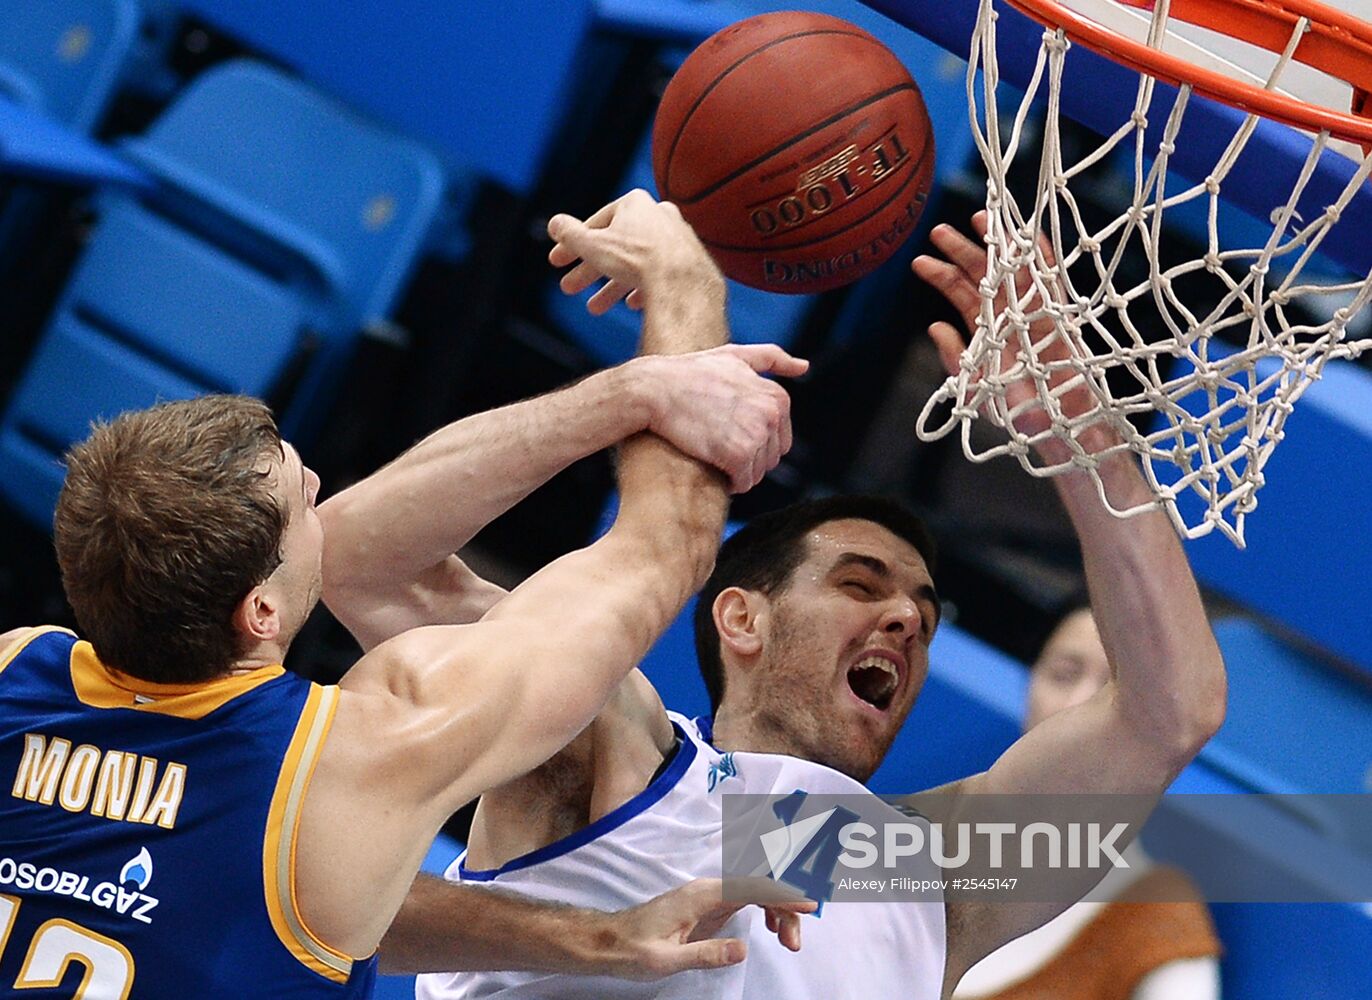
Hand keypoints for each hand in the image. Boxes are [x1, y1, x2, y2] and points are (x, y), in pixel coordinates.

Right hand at [549, 189, 722, 315]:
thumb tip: (554, 224)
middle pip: (616, 247)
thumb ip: (570, 234)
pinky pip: (662, 274)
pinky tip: (631, 304)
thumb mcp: (592, 245)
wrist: (683, 283)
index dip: (574, 245)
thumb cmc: (637, 258)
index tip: (559, 262)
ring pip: (638, 263)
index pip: (596, 224)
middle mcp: (660, 215)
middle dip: (590, 271)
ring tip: (596, 308)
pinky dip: (644, 288)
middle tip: (569, 288)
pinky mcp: (692, 261)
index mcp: (635, 203)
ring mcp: (679, 238)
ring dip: (613, 286)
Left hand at [596, 877, 815, 980]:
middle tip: (795, 943)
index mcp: (701, 895)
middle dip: (786, 908)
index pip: (751, 887)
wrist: (608, 941)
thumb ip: (706, 953)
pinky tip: (773, 929)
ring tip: (789, 941)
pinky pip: (747, 900)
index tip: (808, 904)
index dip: (782, 894)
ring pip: (756, 893)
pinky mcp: (709, 906)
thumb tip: (744, 949)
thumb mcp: (667, 959)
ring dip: (779, 911)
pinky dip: (767, 910)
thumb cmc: (632, 949)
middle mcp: (708, 889)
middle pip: (760, 887)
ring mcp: (710, 896)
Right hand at [629, 345, 808, 492]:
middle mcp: (772, 415)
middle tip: (718, 446)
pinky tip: (712, 468)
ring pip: (757, 473)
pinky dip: (730, 483)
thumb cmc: (690, 373)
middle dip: (749, 459)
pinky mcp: (737, 455)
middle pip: (771, 458)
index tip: (729, 434)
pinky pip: (743, 483)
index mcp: (777, 397)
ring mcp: (756, 435)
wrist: (655, 389)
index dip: (754, 443)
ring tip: (714, 455)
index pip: (781, 440)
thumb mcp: (734, 356)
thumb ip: (772, 359)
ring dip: (738, 472)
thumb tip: (804, 366)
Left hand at [912, 213, 1112, 460]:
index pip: (963, 297)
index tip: (920, 261)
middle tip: (938, 230)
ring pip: (1015, 270)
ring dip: (998, 245)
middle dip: (963, 252)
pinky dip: (1039, 254)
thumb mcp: (974, 390)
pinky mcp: (1060, 316)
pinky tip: (1023, 233)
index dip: (943, 276)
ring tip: (978, 218)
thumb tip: (936, 326)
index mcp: (989, 333)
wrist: (1059, 429)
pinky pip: (1050, 278)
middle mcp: (1011, 318)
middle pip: (985, 276)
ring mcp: (1036, 314)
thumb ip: (955, 359)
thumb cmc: (1019, 416)